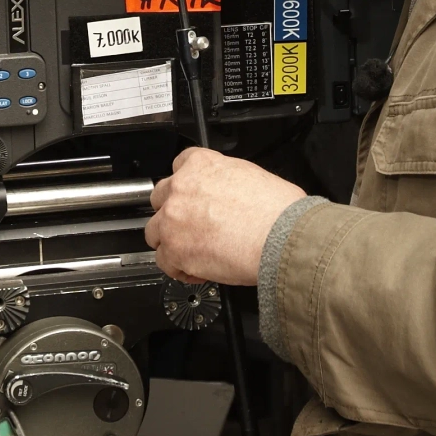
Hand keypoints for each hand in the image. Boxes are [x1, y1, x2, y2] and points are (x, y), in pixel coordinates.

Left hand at [146, 148, 305, 285]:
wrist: (281, 237)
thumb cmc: (279, 211)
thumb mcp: (254, 176)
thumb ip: (228, 182)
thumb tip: (229, 194)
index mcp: (202, 164)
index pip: (179, 165)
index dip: (187, 185)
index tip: (193, 196)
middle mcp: (181, 188)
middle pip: (160, 198)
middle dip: (174, 212)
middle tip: (192, 225)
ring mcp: (173, 219)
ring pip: (154, 230)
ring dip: (170, 241)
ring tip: (192, 251)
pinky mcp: (174, 250)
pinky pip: (163, 261)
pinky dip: (178, 269)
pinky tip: (196, 271)